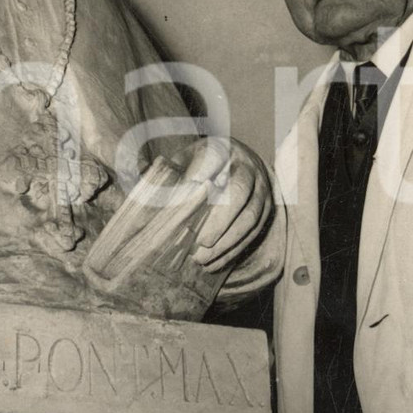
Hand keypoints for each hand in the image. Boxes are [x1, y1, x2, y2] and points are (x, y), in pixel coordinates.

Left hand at [174, 137, 272, 272]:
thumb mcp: (185, 160)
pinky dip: (235, 249)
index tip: (187, 195)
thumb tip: (145, 185)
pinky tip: (216, 263)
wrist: (236, 163)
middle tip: (202, 243)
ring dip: (228, 241)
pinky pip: (255, 231)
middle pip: (239, 191)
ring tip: (204, 259)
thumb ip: (169, 172)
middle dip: (221, 220)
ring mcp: (260, 187)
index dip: (201, 177)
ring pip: (251, 216)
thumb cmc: (200, 165)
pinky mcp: (266, 207)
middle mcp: (246, 165)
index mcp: (222, 149)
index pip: (213, 160)